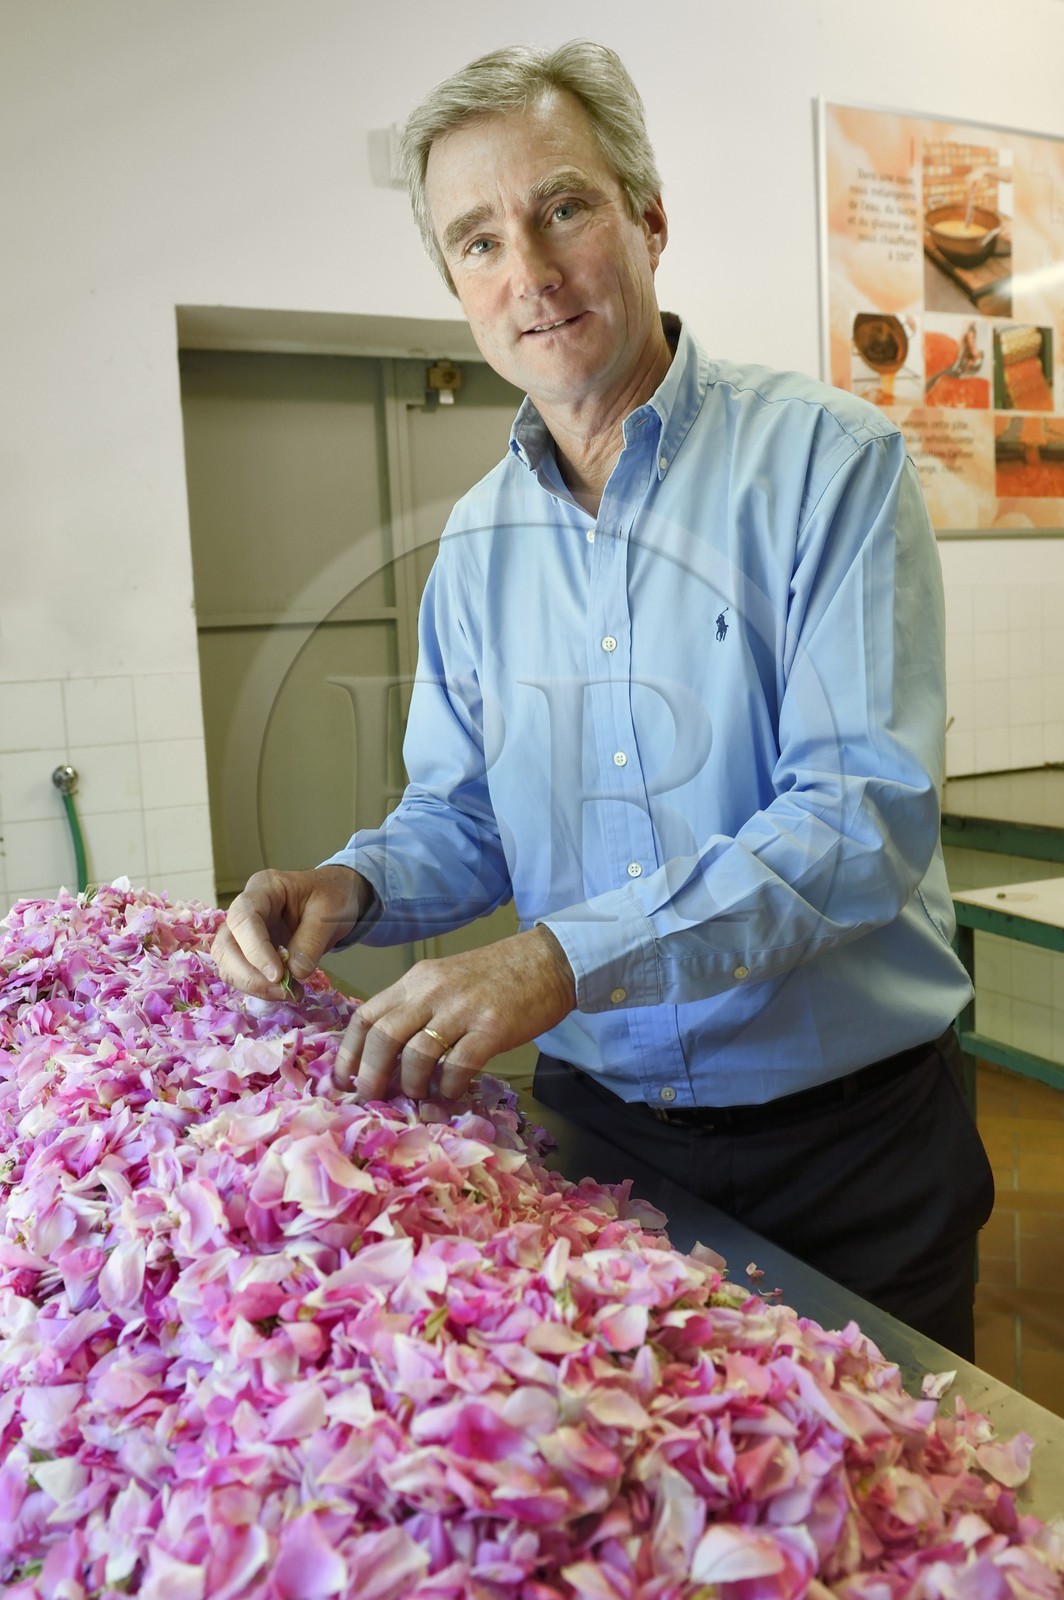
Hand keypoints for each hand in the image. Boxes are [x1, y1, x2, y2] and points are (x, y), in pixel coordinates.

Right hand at [211, 865, 370, 999]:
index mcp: (263, 889)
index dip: (255, 950)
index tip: (277, 974)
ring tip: (289, 993)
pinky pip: (243, 975)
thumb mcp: (330, 913)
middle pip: (225, 946)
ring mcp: (245, 933)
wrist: (337, 900)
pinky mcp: (251, 953)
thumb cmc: (332, 896)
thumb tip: (295, 973)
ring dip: (254, 986)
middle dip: (249, 975)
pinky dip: (261, 988)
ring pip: (228, 965)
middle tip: (283, 990)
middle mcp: (246, 910)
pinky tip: (286, 991)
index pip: (243, 918)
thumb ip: (312, 941)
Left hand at [335, 925, 576, 1101]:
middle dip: (372, 1075)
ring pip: (418, 1054)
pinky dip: (450, 1086)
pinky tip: (453, 1091)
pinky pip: (459, 1065)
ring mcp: (463, 1008)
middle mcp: (433, 991)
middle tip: (374, 1097)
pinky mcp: (493, 1027)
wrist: (547, 961)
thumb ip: (417, 1009)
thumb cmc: (496, 976)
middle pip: (384, 1036)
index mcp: (416, 980)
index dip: (350, 1052)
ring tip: (420, 1096)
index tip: (344, 1080)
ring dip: (413, 1084)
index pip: (366, 1015)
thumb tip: (388, 1056)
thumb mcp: (445, 981)